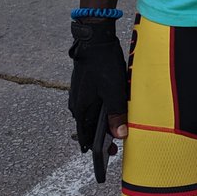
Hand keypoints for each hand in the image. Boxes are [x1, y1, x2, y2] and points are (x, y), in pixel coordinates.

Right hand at [68, 21, 128, 147]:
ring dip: (102, 121)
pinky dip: (102, 109)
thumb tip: (119, 135)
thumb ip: (116, 114)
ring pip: (91, 113)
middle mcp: (77, 103)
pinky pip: (93, 102)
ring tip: (117, 125)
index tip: (108, 155)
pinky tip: (113, 107)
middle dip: (102, 135)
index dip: (97, 147)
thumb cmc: (103, 65)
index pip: (85, 136)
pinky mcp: (85, 84)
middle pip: (88, 125)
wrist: (95, 40)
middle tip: (117, 142)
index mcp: (81, 108)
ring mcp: (80, 93)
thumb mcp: (113, 91)